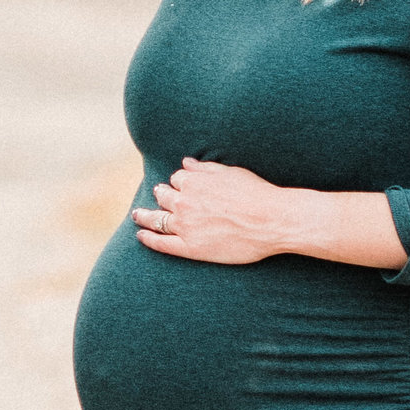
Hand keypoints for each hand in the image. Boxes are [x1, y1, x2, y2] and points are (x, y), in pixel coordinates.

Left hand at [133, 157, 288, 264]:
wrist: (272, 221)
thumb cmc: (256, 194)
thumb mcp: (230, 172)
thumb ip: (205, 169)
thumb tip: (186, 162)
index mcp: (193, 182)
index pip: (177, 179)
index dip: (180, 182)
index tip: (182, 185)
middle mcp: (184, 203)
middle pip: (163, 196)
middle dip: (161, 194)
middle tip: (159, 196)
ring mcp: (185, 226)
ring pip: (157, 218)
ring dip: (145, 214)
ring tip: (138, 215)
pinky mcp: (190, 248)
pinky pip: (161, 243)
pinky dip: (148, 238)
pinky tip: (140, 235)